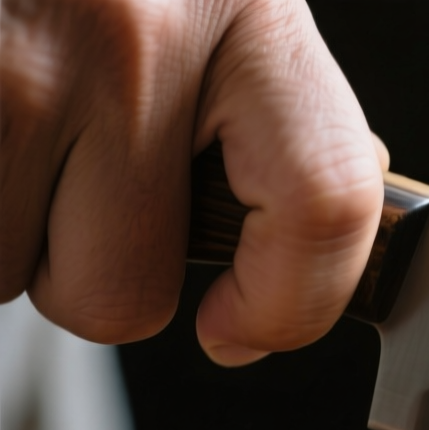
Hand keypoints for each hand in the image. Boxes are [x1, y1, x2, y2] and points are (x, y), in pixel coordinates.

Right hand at [0, 0, 384, 364]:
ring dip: (1, 231)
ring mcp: (14, 61)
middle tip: (66, 178)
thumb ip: (269, 116)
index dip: (290, 306)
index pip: (326, 205)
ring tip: (9, 121)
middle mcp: (136, 36)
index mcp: (249, 13)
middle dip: (83, 268)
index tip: (239, 328)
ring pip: (6, 274)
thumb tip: (281, 278)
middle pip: (121, 294)